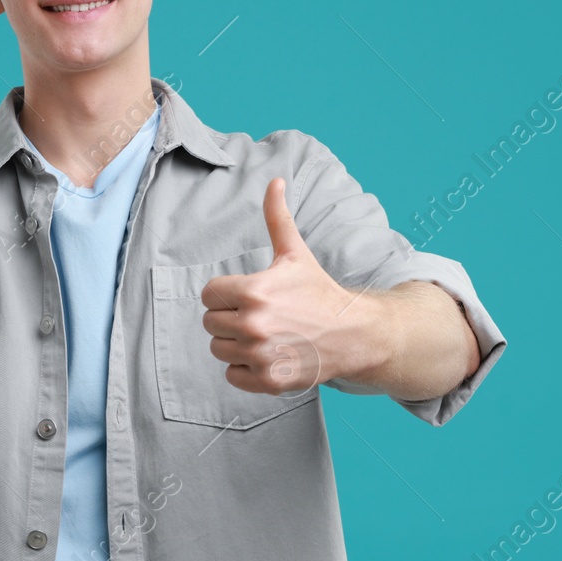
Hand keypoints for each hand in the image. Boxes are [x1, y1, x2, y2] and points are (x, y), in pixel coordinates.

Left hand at [200, 178, 387, 394]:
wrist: (352, 334)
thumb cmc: (318, 292)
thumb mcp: (295, 254)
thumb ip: (277, 218)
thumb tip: (275, 181)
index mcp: (254, 291)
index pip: (208, 295)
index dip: (226, 294)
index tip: (249, 296)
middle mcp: (253, 324)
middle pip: (211, 323)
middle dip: (230, 318)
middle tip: (259, 316)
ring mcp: (260, 354)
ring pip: (219, 349)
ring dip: (236, 344)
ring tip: (265, 335)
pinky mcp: (267, 380)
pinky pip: (231, 375)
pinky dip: (245, 369)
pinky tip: (268, 355)